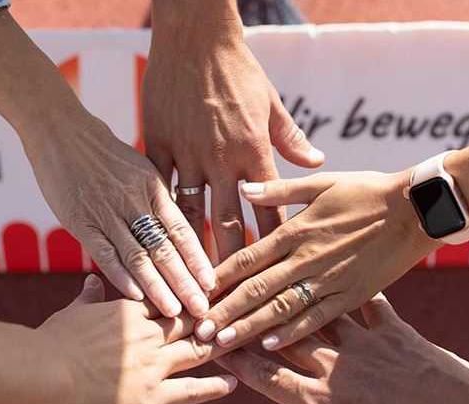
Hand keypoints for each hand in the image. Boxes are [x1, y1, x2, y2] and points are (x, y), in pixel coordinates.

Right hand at [0, 9, 214, 317]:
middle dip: (186, 281)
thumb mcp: (139, 167)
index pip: (181, 228)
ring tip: (174, 312)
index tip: (214, 284)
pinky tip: (134, 296)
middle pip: (165, 247)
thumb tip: (180, 230)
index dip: (198, 258)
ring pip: (137, 254)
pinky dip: (119, 274)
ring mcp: (106, 210)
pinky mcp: (80, 220)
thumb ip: (157, 198)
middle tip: (203, 310)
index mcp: (153, 186)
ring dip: (157, 286)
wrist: (59, 129)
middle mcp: (133, 199)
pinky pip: (104, 251)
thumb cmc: (103, 151)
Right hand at [39, 275, 235, 403]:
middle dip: (215, 318)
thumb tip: (93, 281)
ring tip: (241, 344)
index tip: (210, 293)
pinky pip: (192, 390)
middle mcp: (149, 335)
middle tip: (238, 314)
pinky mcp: (153, 396)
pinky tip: (234, 383)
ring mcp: (154, 365)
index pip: (171, 300)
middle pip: (193, 322)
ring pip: (198, 350)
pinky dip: (215, 386)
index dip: (191, 298)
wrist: (45, 372)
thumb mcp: (73, 313)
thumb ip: (89, 298)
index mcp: (130, 312)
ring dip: (220, 346)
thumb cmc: (52, 341)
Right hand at [145, 1, 323, 259]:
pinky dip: (154, 214)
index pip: (266, 210)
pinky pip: (156, 187)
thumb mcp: (271, 102)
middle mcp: (220, 159)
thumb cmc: (238, 69)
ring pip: (188, 212)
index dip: (269, 245)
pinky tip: (151, 242)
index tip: (272, 279)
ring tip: (189, 284)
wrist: (194, 38)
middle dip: (229, 263)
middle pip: (226, 222)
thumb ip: (291, 138)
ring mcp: (186, 153)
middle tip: (228, 299)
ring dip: (189, 249)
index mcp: (252, 151)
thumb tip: (318, 161)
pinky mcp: (157, 143)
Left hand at [196, 171, 439, 348]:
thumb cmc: (367, 191)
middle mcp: (307, 258)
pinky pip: (317, 317)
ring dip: (248, 328)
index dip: (217, 279)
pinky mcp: (352, 295)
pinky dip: (293, 331)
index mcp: (295, 231)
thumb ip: (279, 189)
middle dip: (223, 312)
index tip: (193, 295)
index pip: (246, 258)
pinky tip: (269, 345)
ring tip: (221, 344)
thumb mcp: (320, 184)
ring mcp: (329, 280)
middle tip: (195, 332)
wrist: (417, 209)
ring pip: (280, 309)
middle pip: (255, 290)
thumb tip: (243, 186)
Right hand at [215, 295, 468, 403]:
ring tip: (257, 272)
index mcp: (324, 403)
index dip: (232, 358)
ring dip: (284, 292)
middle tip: (215, 295)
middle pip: (280, 336)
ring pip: (314, 312)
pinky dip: (339, 282)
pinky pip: (360, 299)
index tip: (202, 341)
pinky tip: (324, 261)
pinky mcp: (395, 330)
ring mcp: (367, 343)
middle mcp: (338, 367)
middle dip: (245, 317)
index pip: (265, 376)